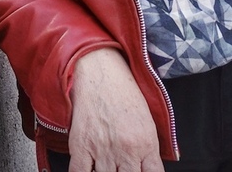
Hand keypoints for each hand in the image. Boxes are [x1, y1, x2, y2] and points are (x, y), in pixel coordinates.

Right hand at [67, 48, 163, 171]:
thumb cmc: (123, 92)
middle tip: (121, 166)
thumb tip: (150, 170)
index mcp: (146, 144)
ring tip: (107, 165)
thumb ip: (149, 150)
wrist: (100, 70)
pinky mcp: (81, 147)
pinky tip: (89, 169)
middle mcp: (126, 151)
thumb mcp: (147, 121)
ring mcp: (103, 151)